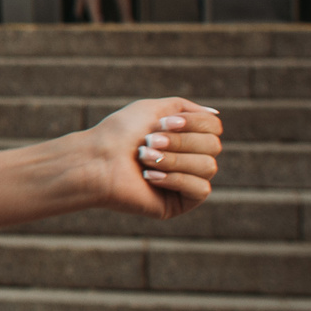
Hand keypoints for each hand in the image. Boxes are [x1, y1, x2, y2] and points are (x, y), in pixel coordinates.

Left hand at [84, 98, 221, 218]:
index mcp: (184, 137)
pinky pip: (201, 189)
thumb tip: (215, 114)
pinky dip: (175, 179)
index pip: (213, 127)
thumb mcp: (152, 109)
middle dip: (180, 142)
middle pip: (213, 146)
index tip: (162, 123)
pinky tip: (149, 177)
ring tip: (143, 158)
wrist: (95, 161)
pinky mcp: (179, 203)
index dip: (193, 123)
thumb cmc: (118, 134)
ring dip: (173, 160)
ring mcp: (186, 182)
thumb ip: (184, 108)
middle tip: (147, 142)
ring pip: (208, 166)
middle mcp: (190, 159)